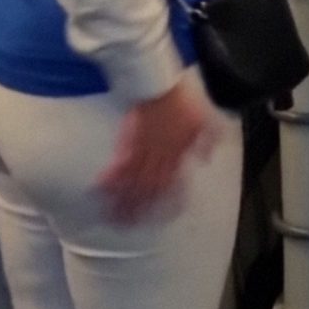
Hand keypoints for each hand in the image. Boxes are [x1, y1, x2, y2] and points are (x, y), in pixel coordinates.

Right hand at [96, 80, 219, 221]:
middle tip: (127, 226)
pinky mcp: (127, 141)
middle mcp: (159, 156)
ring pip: (132, 182)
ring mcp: (142, 150)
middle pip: (149, 189)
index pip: (173, 184)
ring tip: (111, 216)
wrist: (157, 83)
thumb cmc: (180, 100)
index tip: (161, 215)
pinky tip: (99, 188)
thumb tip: (206, 158)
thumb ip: (208, 140)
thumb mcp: (203, 119)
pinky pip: (118, 164)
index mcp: (178, 153)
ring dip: (122, 200)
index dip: (168, 201)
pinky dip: (110, 178)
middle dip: (138, 209)